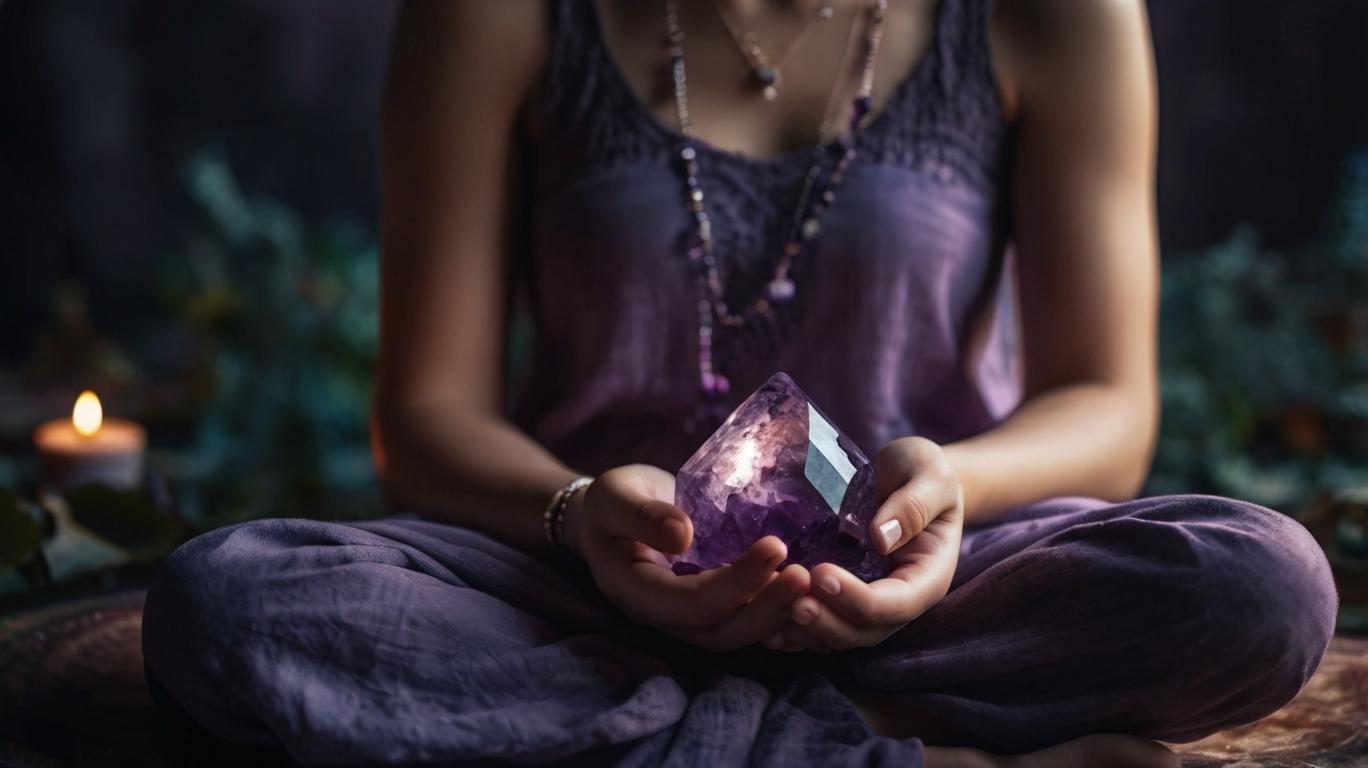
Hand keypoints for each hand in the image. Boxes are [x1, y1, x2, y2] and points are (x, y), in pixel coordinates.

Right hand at [566, 464, 809, 651]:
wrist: (611, 517)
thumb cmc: (609, 503)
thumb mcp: (613, 497)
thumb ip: (641, 515)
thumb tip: (683, 536)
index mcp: (638, 594)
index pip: (694, 604)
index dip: (737, 583)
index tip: (775, 546)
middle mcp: (666, 616)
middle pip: (722, 632)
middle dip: (768, 608)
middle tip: (806, 575)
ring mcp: (690, 617)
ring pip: (739, 633)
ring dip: (778, 615)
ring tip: (814, 584)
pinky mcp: (712, 607)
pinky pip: (746, 621)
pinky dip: (778, 613)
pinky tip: (809, 592)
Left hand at [765, 437, 963, 651]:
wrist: (907, 476)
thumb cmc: (924, 471)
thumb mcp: (930, 473)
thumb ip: (914, 503)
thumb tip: (880, 538)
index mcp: (926, 579)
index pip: (894, 604)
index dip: (857, 597)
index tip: (822, 573)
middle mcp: (897, 601)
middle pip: (862, 631)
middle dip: (826, 623)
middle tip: (791, 603)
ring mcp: (868, 602)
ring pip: (836, 634)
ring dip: (804, 630)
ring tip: (769, 610)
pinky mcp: (841, 596)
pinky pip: (817, 620)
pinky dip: (790, 625)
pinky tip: (758, 612)